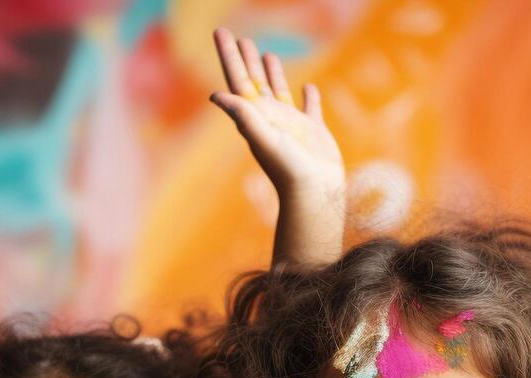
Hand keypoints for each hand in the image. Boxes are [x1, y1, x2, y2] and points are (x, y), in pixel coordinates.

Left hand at [210, 27, 343, 199]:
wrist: (314, 192)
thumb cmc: (288, 169)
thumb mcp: (263, 139)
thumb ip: (243, 115)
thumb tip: (216, 95)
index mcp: (256, 116)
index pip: (238, 80)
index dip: (229, 56)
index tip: (220, 31)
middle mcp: (270, 118)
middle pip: (255, 81)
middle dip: (247, 59)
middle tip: (241, 37)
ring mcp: (292, 124)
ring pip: (279, 91)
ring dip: (272, 73)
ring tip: (268, 54)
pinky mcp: (313, 131)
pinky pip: (310, 108)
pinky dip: (309, 96)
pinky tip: (309, 87)